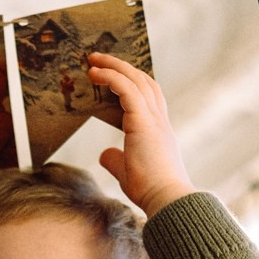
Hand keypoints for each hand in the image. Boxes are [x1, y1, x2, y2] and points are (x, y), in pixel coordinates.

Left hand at [87, 54, 192, 217]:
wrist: (166, 199)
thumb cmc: (150, 190)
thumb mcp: (126, 172)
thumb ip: (116, 160)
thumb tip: (105, 154)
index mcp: (158, 131)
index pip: (149, 96)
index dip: (132, 82)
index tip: (113, 76)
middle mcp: (158, 120)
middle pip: (143, 81)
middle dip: (122, 67)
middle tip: (99, 60)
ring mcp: (153, 119)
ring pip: (135, 79)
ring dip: (114, 66)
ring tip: (93, 60)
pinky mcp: (144, 121)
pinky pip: (126, 89)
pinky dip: (110, 77)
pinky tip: (94, 73)